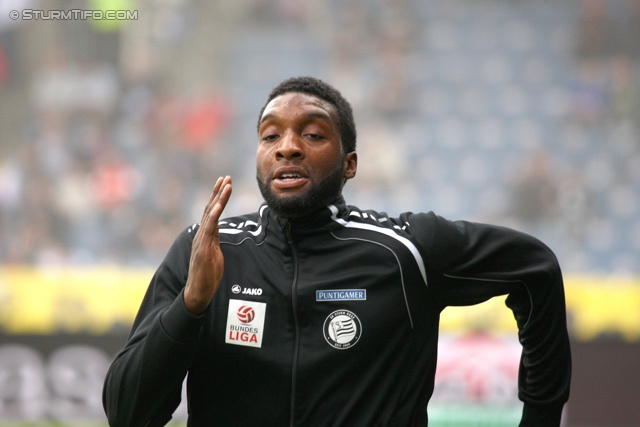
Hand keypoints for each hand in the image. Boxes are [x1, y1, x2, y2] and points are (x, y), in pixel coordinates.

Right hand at [184, 176, 231, 314]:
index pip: (211, 212)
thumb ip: (214, 243)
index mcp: (205, 236)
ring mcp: (201, 241)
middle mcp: (201, 235)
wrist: (197, 293)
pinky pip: (209, 230)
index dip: (217, 197)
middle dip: (218, 192)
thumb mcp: (214, 255)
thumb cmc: (207, 276)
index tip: (224, 183)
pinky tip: (218, 206)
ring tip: (227, 185)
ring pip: (210, 216)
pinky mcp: (203, 250)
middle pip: (209, 209)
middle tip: (226, 177)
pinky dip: (213, 217)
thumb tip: (217, 235)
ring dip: (219, 199)